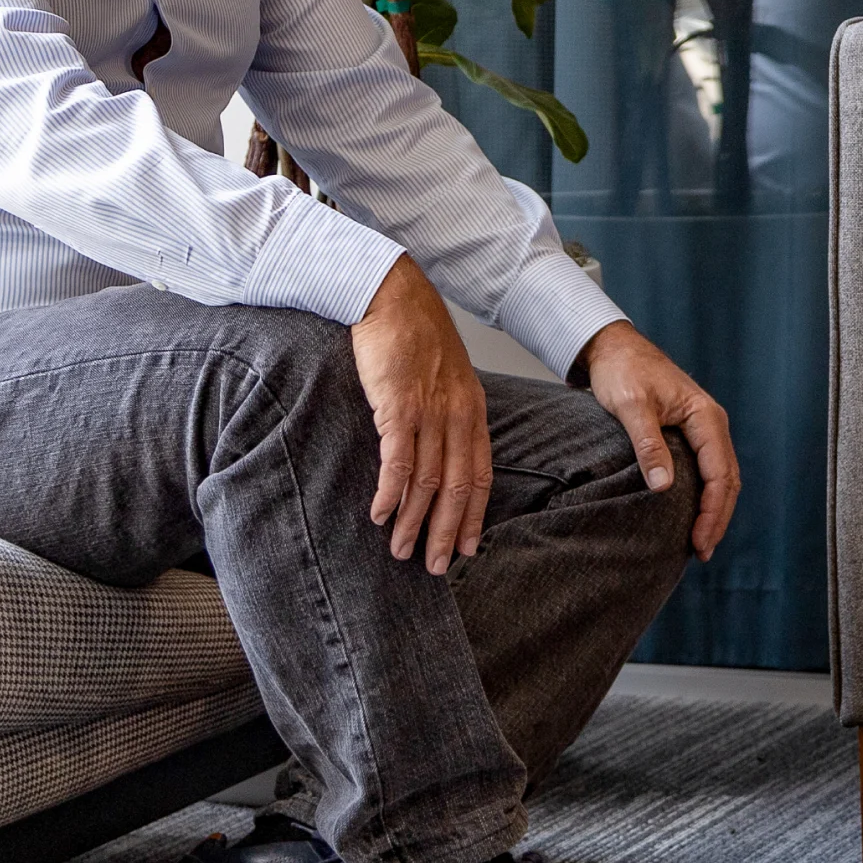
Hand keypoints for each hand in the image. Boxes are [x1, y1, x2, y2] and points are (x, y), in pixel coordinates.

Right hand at [353, 255, 489, 576]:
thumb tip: (438, 452)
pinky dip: (391, 493)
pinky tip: (381, 515)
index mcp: (472, 411)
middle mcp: (457, 416)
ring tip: (402, 550)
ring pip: (428, 481)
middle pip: (457, 487)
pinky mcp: (398, 405)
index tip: (468, 547)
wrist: (393, 295)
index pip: (480, 476)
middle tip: (436, 566)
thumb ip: (447, 416)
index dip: (474, 515)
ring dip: (414, 522)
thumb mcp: (445, 378)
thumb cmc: (415, 336)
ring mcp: (429, 413)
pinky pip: (398, 459)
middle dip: (447, 532)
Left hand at [573, 321, 741, 558]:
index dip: (712, 511)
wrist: (613, 348)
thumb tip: (663, 487)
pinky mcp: (688, 434)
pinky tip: (689, 515)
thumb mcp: (631, 406)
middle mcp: (711, 424)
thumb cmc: (623, 371)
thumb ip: (649, 445)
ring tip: (699, 542)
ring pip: (720, 477)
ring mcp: (702, 429)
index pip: (720, 474)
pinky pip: (705, 470)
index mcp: (705, 417)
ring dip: (712, 510)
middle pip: (727, 480)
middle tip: (701, 551)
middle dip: (717, 518)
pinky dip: (703, 496)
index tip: (699, 541)